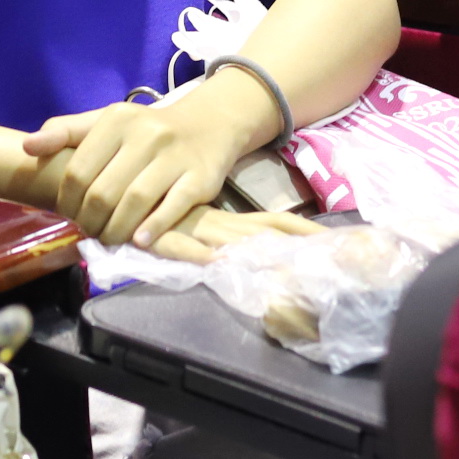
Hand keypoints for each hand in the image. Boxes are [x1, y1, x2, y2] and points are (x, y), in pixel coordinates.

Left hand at [22, 81, 271, 247]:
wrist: (209, 124)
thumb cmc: (148, 130)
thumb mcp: (107, 123)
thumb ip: (67, 132)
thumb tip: (27, 146)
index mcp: (117, 120)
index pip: (78, 169)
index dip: (67, 200)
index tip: (69, 214)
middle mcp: (146, 134)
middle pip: (104, 191)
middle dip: (90, 220)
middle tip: (89, 232)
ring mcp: (175, 156)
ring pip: (135, 201)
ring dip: (116, 229)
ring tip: (109, 239)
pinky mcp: (200, 177)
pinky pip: (172, 207)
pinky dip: (152, 228)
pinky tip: (140, 240)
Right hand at [147, 204, 322, 264]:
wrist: (119, 194)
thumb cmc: (162, 215)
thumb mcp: (200, 228)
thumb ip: (226, 241)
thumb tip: (253, 255)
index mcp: (232, 223)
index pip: (278, 224)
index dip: (307, 230)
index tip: (339, 239)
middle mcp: (221, 227)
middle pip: (269, 231)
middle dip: (300, 241)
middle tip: (330, 251)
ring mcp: (195, 232)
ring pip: (234, 241)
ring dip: (260, 251)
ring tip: (289, 263)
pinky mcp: (164, 239)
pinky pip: (182, 248)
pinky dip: (199, 254)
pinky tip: (216, 261)